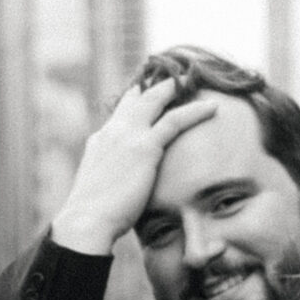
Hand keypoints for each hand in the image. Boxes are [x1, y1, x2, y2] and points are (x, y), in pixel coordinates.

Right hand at [50, 79, 217, 258]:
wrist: (87, 220)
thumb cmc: (93, 217)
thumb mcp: (100, 189)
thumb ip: (112, 179)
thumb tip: (122, 189)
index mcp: (100, 142)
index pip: (119, 115)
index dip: (133, 102)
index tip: (144, 93)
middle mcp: (112, 132)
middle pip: (136, 100)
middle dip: (153, 88)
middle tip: (172, 79)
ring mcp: (128, 136)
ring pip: (155, 102)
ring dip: (173, 89)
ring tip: (191, 80)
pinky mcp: (145, 147)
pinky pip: (175, 121)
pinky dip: (195, 111)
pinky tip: (212, 107)